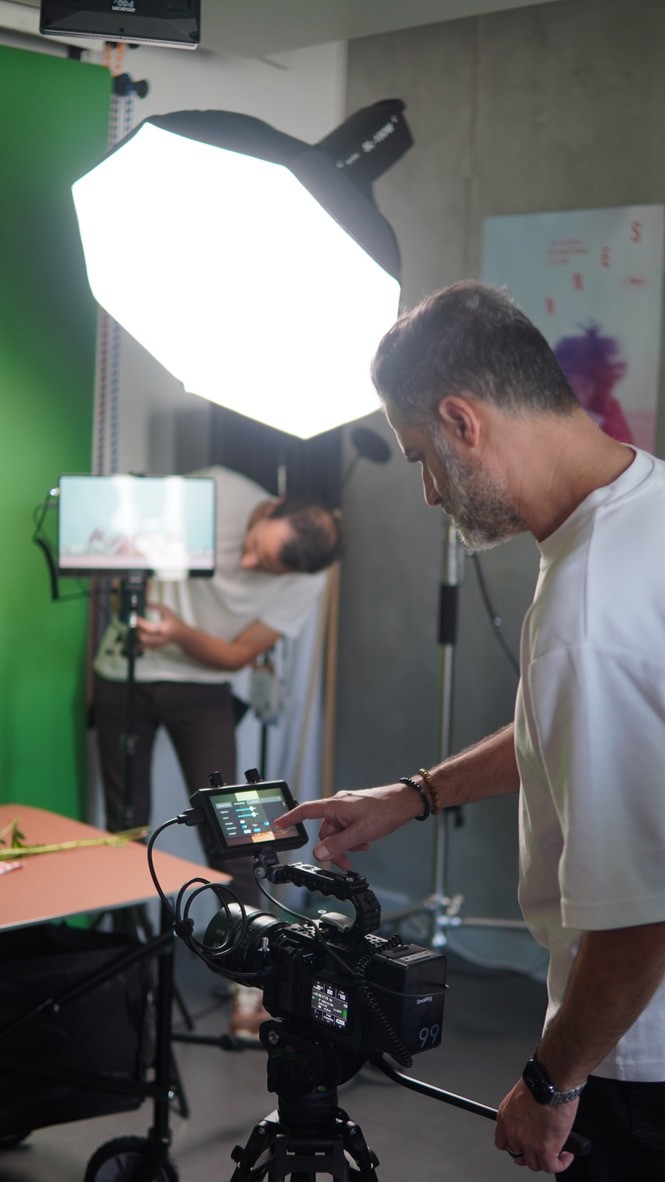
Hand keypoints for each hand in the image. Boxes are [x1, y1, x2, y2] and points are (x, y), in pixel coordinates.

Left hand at [135, 604, 183, 650]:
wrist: (181, 635)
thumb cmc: (174, 621)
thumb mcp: (166, 611)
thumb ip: (155, 606)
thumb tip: (143, 603)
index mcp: (164, 629)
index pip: (149, 628)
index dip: (140, 623)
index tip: (134, 616)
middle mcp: (160, 639)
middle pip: (144, 639)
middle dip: (136, 631)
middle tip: (132, 623)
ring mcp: (157, 645)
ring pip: (142, 644)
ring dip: (135, 637)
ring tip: (134, 628)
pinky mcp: (154, 648)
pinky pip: (143, 647)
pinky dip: (138, 641)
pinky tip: (136, 634)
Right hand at [273, 784, 422, 870]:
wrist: (405, 802)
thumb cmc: (385, 811)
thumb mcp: (360, 833)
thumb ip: (338, 844)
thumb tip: (319, 853)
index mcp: (335, 805)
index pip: (306, 811)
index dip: (290, 818)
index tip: (278, 825)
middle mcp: (338, 805)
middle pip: (325, 830)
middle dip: (333, 847)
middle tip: (345, 862)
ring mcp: (347, 808)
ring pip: (337, 831)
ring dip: (345, 844)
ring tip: (361, 849)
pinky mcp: (356, 812)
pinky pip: (347, 828)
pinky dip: (352, 838)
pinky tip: (364, 843)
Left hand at [495, 1079, 578, 1172]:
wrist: (550, 1083)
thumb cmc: (538, 1082)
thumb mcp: (521, 1095)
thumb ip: (522, 1111)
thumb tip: (531, 1116)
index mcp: (505, 1118)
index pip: (502, 1143)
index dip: (513, 1145)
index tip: (521, 1144)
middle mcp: (514, 1133)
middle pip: (517, 1156)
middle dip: (529, 1153)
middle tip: (540, 1147)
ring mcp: (529, 1144)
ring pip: (534, 1164)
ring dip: (545, 1160)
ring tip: (555, 1151)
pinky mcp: (546, 1150)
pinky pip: (551, 1166)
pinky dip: (560, 1163)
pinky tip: (566, 1155)